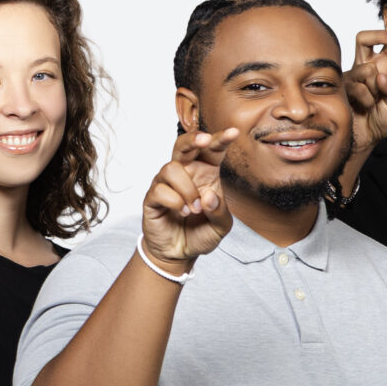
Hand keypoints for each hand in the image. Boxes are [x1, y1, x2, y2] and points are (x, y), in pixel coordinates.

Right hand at [143, 131, 237, 265]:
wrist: (180, 252)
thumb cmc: (201, 232)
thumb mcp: (221, 226)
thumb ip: (220, 212)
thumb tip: (208, 196)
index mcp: (205, 172)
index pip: (212, 150)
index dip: (221, 139)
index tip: (233, 132)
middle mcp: (186, 173)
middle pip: (184, 144)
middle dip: (193, 138)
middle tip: (205, 140)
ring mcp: (167, 183)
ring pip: (172, 168)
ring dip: (187, 189)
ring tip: (194, 209)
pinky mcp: (153, 196)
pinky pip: (160, 189)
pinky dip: (175, 202)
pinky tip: (182, 212)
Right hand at [343, 28, 386, 166]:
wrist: (365, 138)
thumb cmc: (380, 119)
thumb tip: (381, 77)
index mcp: (380, 67)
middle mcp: (365, 67)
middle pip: (364, 38)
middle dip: (381, 34)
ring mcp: (351, 76)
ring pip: (367, 69)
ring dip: (375, 89)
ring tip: (374, 102)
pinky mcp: (341, 87)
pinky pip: (358, 87)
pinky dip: (367, 100)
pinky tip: (365, 108)